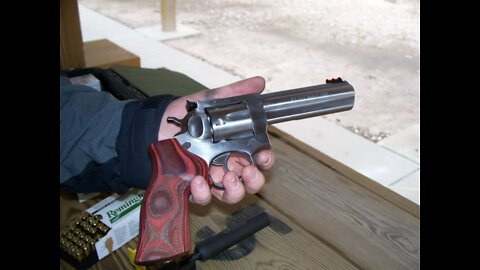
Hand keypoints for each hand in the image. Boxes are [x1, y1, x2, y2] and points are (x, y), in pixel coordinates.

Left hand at [158, 76, 274, 204]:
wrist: (154, 127)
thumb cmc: (185, 117)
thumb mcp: (210, 101)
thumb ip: (234, 94)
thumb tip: (258, 82)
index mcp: (236, 146)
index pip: (259, 158)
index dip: (265, 159)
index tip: (263, 156)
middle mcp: (227, 165)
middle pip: (251, 181)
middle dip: (254, 180)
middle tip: (248, 171)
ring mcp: (211, 178)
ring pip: (232, 194)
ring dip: (235, 190)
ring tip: (228, 177)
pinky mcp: (193, 187)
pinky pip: (204, 197)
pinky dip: (203, 193)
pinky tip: (198, 181)